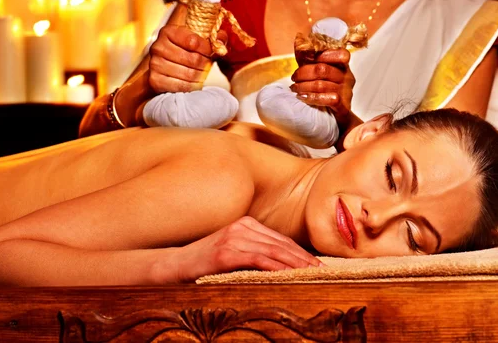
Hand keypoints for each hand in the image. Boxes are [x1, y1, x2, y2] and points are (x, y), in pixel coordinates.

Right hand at [148, 25, 227, 93]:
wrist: (166, 68)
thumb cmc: (185, 52)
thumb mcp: (199, 40)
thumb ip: (215, 38)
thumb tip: (221, 44)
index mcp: (168, 32)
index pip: (194, 41)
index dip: (208, 50)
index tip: (211, 53)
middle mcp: (158, 47)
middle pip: (194, 59)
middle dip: (205, 65)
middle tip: (207, 66)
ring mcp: (154, 64)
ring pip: (189, 74)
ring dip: (200, 76)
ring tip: (201, 74)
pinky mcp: (155, 80)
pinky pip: (182, 86)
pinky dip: (192, 86)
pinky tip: (194, 83)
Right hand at [172, 216, 322, 282]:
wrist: (175, 265)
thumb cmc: (206, 262)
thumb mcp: (234, 252)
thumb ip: (255, 252)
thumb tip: (283, 266)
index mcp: (246, 224)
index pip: (280, 239)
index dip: (301, 252)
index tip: (318, 264)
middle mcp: (242, 226)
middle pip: (280, 244)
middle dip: (303, 258)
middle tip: (322, 270)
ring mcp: (233, 238)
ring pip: (273, 251)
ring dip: (294, 264)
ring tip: (311, 274)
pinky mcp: (226, 253)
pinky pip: (256, 259)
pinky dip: (274, 267)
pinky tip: (287, 274)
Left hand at [290, 49, 354, 127]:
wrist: (336, 118)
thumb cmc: (325, 90)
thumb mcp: (315, 71)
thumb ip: (307, 57)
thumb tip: (298, 39)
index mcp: (343, 65)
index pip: (340, 53)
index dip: (321, 54)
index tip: (303, 59)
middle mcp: (347, 76)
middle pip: (323, 69)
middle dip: (303, 72)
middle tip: (293, 78)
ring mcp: (347, 91)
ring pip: (322, 84)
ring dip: (303, 86)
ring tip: (294, 88)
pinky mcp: (343, 106)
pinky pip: (328, 99)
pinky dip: (311, 98)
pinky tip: (302, 97)